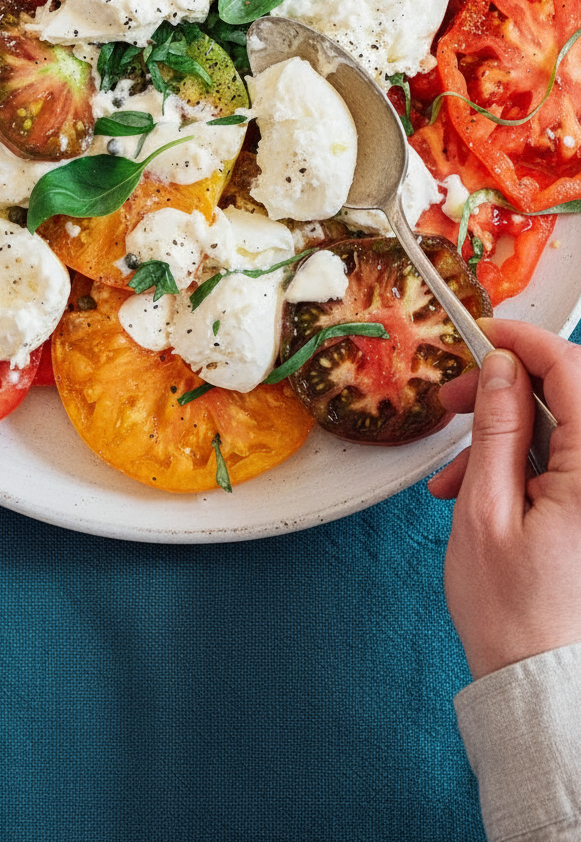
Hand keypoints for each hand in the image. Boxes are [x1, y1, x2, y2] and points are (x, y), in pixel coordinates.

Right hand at [428, 317, 580, 679]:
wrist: (542, 688)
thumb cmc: (516, 618)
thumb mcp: (486, 512)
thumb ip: (497, 429)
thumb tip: (500, 369)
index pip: (572, 370)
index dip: (524, 342)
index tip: (484, 335)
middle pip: (570, 396)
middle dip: (507, 388)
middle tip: (455, 400)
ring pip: (563, 431)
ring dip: (506, 435)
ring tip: (455, 472)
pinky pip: (566, 465)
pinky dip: (522, 465)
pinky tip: (478, 491)